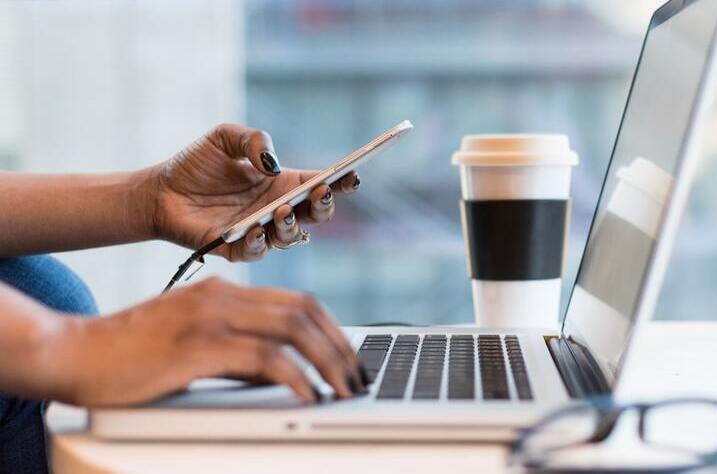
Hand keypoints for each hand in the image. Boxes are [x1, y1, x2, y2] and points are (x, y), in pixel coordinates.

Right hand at [50, 277, 363, 406]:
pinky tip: (308, 395)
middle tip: (356, 377)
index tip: (349, 357)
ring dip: (328, 362)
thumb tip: (281, 373)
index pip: (297, 300)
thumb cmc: (129, 355)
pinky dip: (295, 377)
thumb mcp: (192, 343)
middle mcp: (222, 296)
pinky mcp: (199, 345)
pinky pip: (264, 358)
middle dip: (340, 346)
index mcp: (223, 291)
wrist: (73, 353)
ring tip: (343, 389)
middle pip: (304, 311)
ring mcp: (210, 317)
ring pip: (293, 330)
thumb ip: (236, 350)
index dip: (332, 328)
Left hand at [147, 124, 360, 260]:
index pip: (320, 184)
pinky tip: (255, 228)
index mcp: (282, 184)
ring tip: (282, 210)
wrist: (159, 191)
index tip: (351, 175)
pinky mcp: (236, 249)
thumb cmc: (195, 164)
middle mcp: (277, 209)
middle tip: (320, 192)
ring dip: (292, 225)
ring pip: (292, 237)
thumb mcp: (225, 137)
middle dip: (324, 206)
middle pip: (316, 215)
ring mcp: (260, 231)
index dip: (340, 181)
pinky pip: (256, 251)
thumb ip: (253, 140)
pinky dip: (259, 242)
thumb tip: (272, 164)